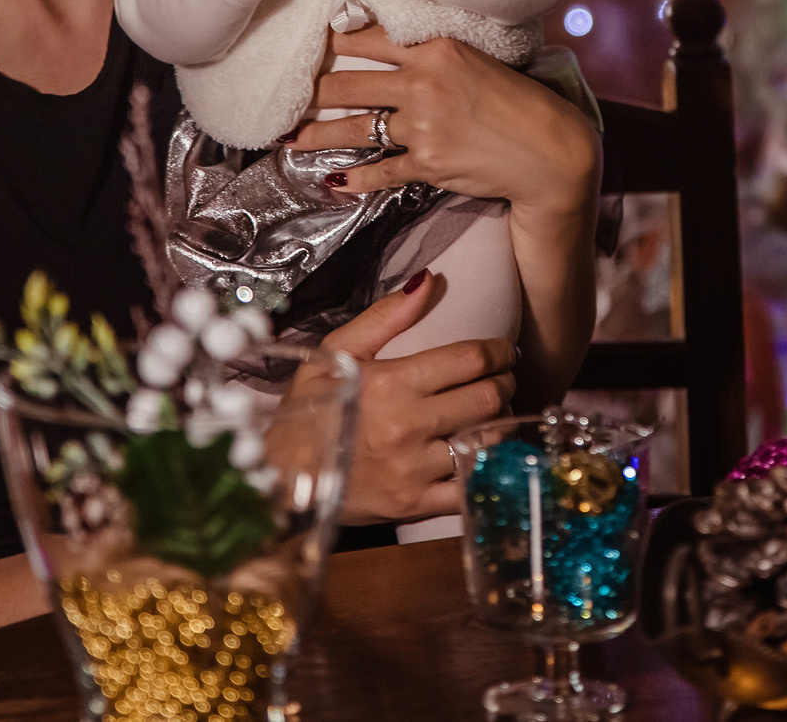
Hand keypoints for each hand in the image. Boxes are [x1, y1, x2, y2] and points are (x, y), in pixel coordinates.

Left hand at [290, 28, 596, 221]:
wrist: (549, 151)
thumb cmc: (516, 101)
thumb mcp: (475, 60)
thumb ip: (432, 54)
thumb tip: (391, 48)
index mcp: (436, 49)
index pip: (369, 38)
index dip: (331, 40)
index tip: (307, 44)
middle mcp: (424, 84)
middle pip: (348, 83)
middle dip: (309, 90)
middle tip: (283, 95)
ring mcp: (424, 126)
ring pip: (354, 129)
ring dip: (315, 135)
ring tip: (289, 139)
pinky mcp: (428, 164)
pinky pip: (380, 170)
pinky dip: (355, 178)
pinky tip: (335, 180)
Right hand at [307, 270, 515, 521]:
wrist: (281, 477)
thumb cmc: (309, 410)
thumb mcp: (336, 353)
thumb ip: (385, 316)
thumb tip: (429, 281)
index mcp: (391, 383)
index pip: (470, 359)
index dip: (499, 352)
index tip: (504, 351)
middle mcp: (407, 426)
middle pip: (488, 398)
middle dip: (505, 384)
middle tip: (504, 380)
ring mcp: (414, 470)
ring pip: (486, 441)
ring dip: (500, 424)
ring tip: (495, 414)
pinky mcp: (416, 505)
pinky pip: (470, 486)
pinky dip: (484, 467)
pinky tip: (482, 454)